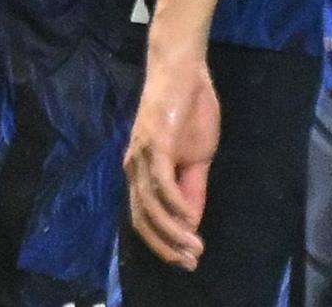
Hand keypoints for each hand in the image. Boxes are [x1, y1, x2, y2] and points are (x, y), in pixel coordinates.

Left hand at [124, 46, 217, 270]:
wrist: (183, 69)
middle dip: (166, 246)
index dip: (164, 243)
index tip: (187, 260)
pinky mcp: (154, 142)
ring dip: (173, 231)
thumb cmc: (188, 109)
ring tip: (194, 246)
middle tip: (189, 262)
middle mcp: (134, 167)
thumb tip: (191, 221)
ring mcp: (142, 155)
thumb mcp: (196, 157)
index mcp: (141, 172)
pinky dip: (174, 204)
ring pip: (150, 205)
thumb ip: (192, 187)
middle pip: (142, 218)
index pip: (146, 218)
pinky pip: (161, 181)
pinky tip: (189, 218)